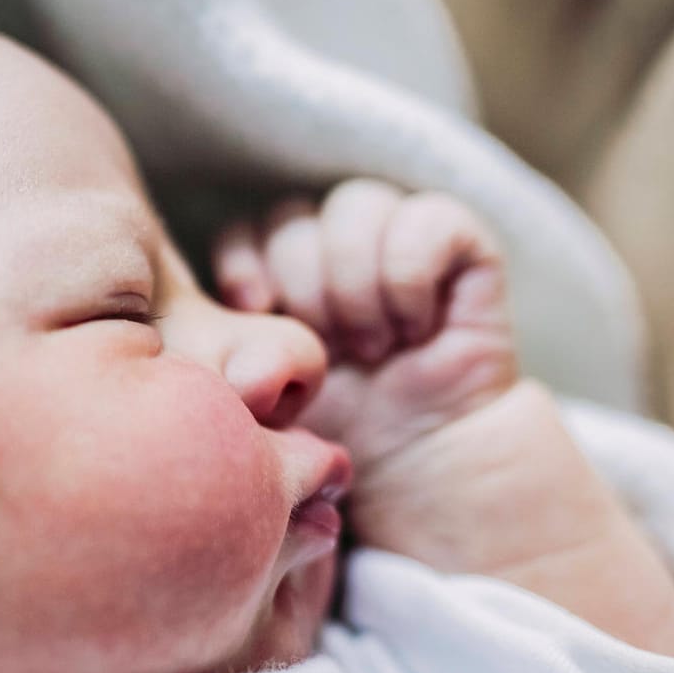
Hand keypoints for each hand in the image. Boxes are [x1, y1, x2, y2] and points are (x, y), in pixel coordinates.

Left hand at [211, 179, 518, 467]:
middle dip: (302, 286)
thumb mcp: (263, 391)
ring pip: (354, 205)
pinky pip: (428, 220)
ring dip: (354, 284)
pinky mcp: (465, 250)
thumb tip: (208, 321)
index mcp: (281, 275)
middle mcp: (335, 248)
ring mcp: (399, 241)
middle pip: (292, 215)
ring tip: (372, 347)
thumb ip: (228, 348)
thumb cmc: (335, 434)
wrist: (417, 467)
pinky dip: (410, 278)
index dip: (242, 261)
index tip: (252, 308)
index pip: (243, 228)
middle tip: (330, 352)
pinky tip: (414, 330)